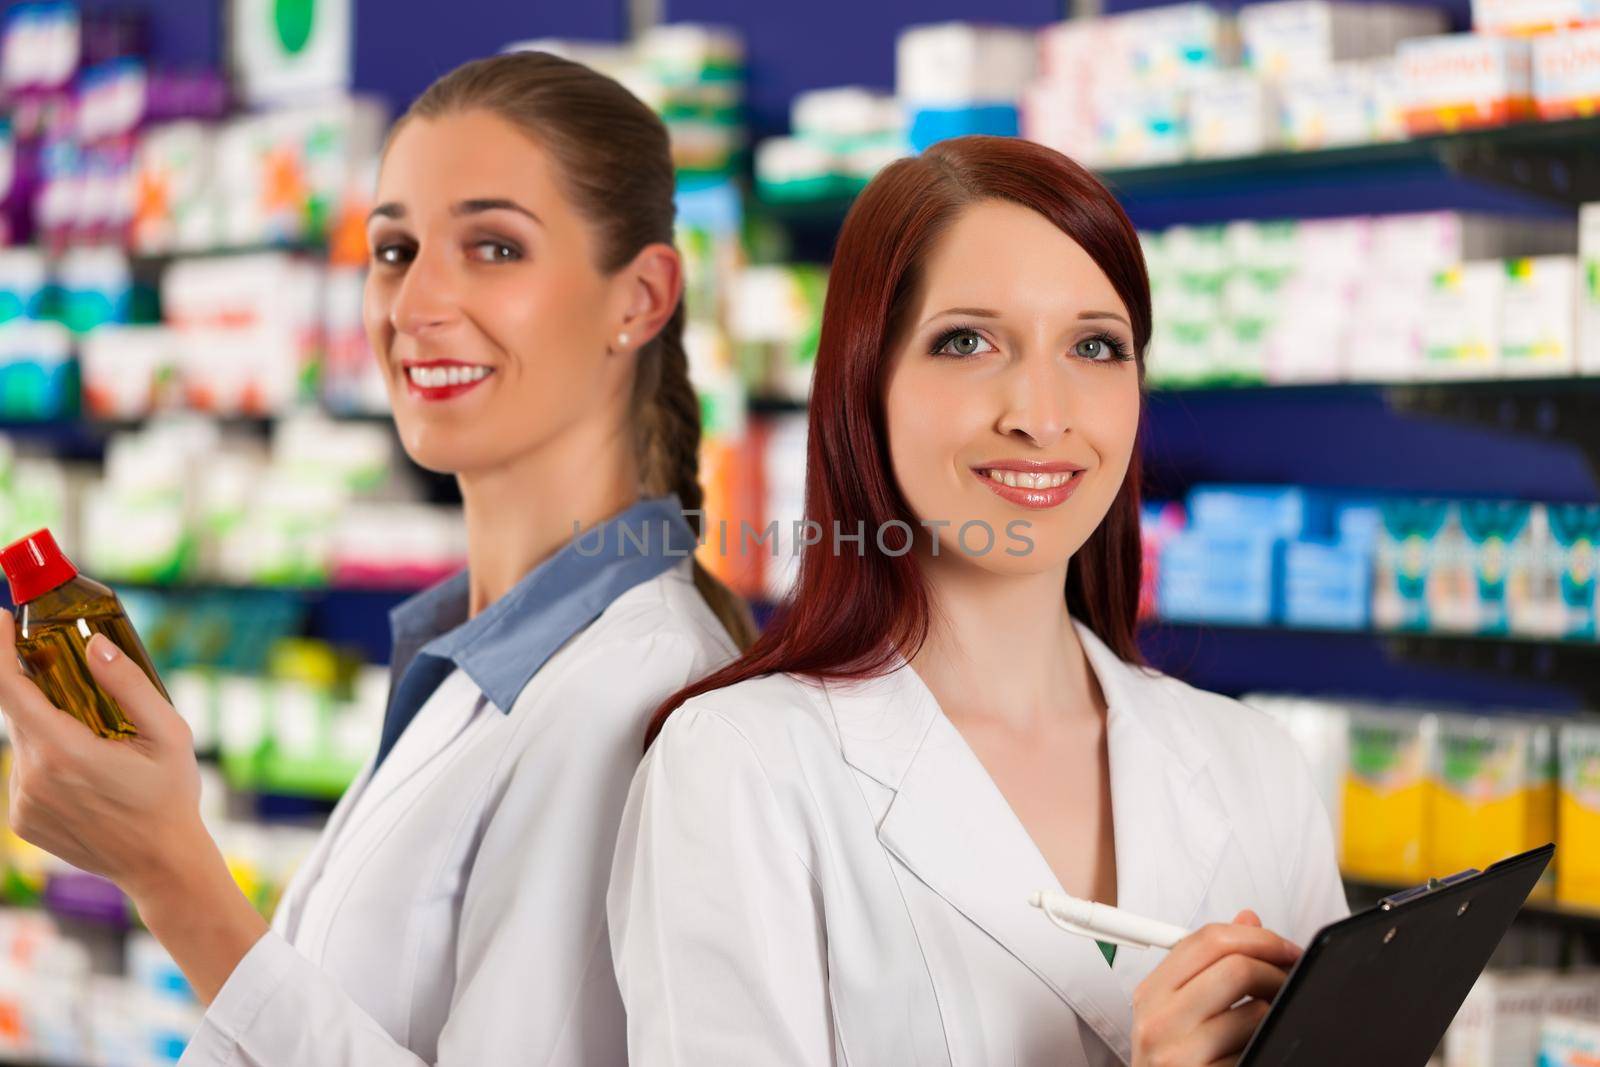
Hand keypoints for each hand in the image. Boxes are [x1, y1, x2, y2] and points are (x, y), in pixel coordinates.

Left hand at [0, 614, 266, 1001]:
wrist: (161, 864)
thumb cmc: (171, 795)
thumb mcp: (170, 733)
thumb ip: (130, 686)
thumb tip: (95, 646)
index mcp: (65, 752)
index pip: (10, 690)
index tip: (0, 619)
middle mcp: (33, 778)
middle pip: (19, 713)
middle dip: (36, 687)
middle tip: (71, 675)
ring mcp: (23, 802)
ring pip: (24, 743)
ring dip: (49, 729)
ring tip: (98, 742)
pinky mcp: (22, 820)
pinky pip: (26, 773)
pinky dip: (48, 760)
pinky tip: (87, 775)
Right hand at [1130, 909, 1300, 1066]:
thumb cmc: (1175, 1061)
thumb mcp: (1180, 1009)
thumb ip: (1211, 962)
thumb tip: (1248, 919)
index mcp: (1151, 993)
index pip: (1208, 939)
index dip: (1257, 936)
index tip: (1285, 948)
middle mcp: (1158, 1020)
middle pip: (1234, 967)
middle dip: (1276, 970)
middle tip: (1291, 980)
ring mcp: (1179, 1056)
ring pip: (1253, 1012)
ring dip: (1276, 1013)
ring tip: (1275, 1019)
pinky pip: (1255, 1051)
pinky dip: (1267, 1045)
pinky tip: (1260, 1048)